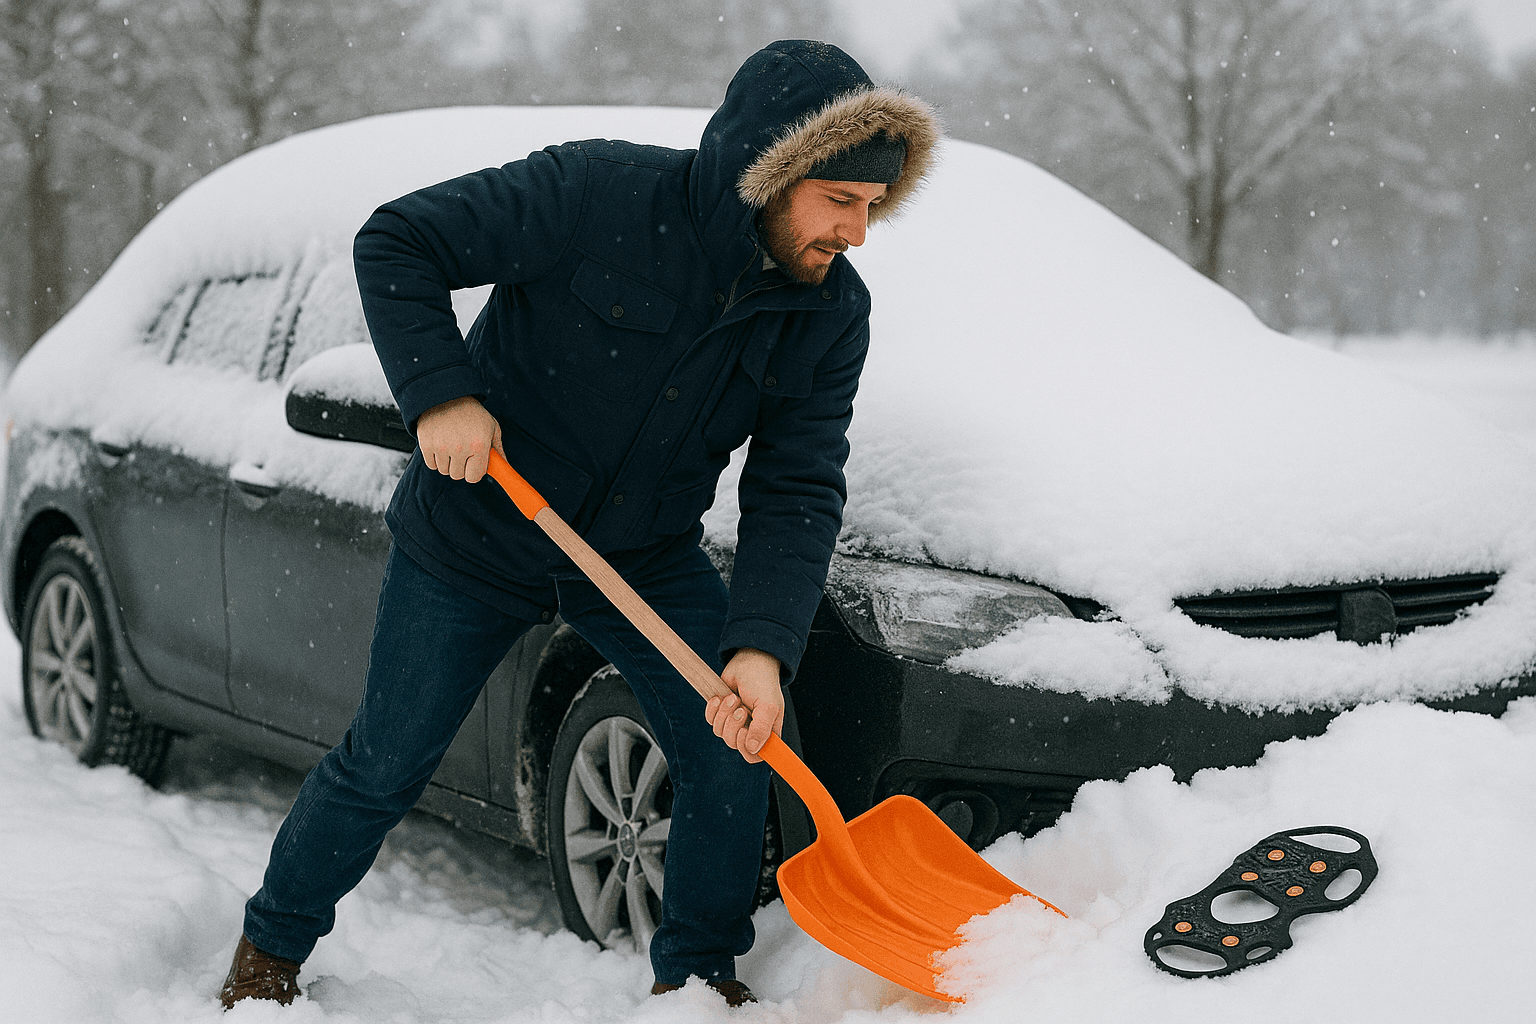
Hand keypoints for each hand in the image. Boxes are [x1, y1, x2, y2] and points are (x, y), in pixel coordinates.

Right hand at [416, 396, 502, 482]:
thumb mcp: (491, 427)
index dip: (474, 472)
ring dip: (448, 462)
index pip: (474, 477)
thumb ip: (498, 449)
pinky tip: (440, 444)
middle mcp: (460, 447)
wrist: (447, 395)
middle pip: (458, 475)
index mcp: (479, 445)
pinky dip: (435, 458)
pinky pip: (431, 465)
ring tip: (451, 444)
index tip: (473, 463)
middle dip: (461, 466)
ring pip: (444, 471)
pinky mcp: (426, 444)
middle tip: (462, 451)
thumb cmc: (472, 413)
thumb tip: (504, 467)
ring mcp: (441, 446)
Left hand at [707, 648, 784, 762]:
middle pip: (733, 744)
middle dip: (733, 725)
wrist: (748, 661)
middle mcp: (751, 731)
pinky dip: (713, 709)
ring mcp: (735, 722)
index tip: (744, 732)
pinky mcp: (721, 713)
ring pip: (720, 733)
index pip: (755, 757)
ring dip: (724, 714)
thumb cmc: (763, 682)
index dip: (747, 750)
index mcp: (767, 733)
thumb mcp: (768, 706)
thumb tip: (752, 749)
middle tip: (740, 709)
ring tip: (733, 698)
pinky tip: (720, 697)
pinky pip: (711, 721)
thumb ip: (762, 729)